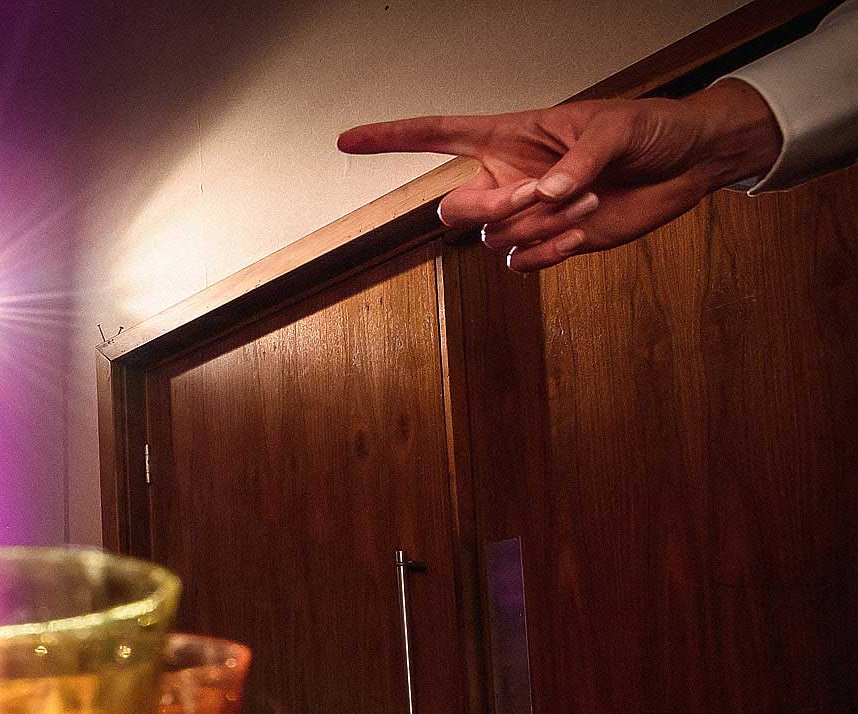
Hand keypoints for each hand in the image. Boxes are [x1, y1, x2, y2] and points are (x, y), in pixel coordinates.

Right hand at [338, 80, 779, 271]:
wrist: (687, 163)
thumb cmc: (650, 129)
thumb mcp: (616, 128)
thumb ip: (577, 159)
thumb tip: (545, 191)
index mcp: (509, 137)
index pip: (436, 135)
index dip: (390, 138)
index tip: (347, 140)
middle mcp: (507, 177)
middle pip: (453, 210)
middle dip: (489, 209)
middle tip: (536, 196)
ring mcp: (525, 214)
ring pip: (494, 240)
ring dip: (539, 227)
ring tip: (588, 202)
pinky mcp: (550, 243)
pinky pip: (521, 263)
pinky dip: (546, 254)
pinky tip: (579, 233)